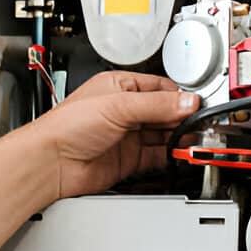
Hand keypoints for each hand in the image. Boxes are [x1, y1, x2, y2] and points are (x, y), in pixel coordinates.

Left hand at [28, 71, 198, 199]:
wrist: (51, 163)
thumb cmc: (67, 127)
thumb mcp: (118, 106)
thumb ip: (156, 104)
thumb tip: (187, 101)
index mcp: (119, 87)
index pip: (160, 88)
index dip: (179, 97)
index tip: (196, 105)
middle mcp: (124, 110)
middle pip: (165, 112)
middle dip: (182, 118)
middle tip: (199, 124)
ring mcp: (127, 136)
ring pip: (163, 134)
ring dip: (179, 138)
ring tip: (193, 139)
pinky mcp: (129, 159)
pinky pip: (157, 155)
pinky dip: (171, 155)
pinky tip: (179, 153)